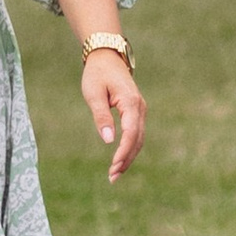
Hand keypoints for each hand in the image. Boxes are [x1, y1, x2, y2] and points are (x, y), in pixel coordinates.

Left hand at [80, 45, 145, 181]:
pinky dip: (130, 148)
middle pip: (138, 139)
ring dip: (129, 157)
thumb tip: (108, 140)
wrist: (107, 58)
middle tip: (112, 177)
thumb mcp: (94, 94)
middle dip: (126, 159)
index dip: (124, 151)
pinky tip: (120, 160)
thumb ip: (101, 116)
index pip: (131, 132)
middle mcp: (140, 108)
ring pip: (139, 139)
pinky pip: (136, 134)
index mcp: (131, 102)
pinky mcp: (137, 112)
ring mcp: (141, 110)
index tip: (114, 165)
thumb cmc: (97, 74)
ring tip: (114, 174)